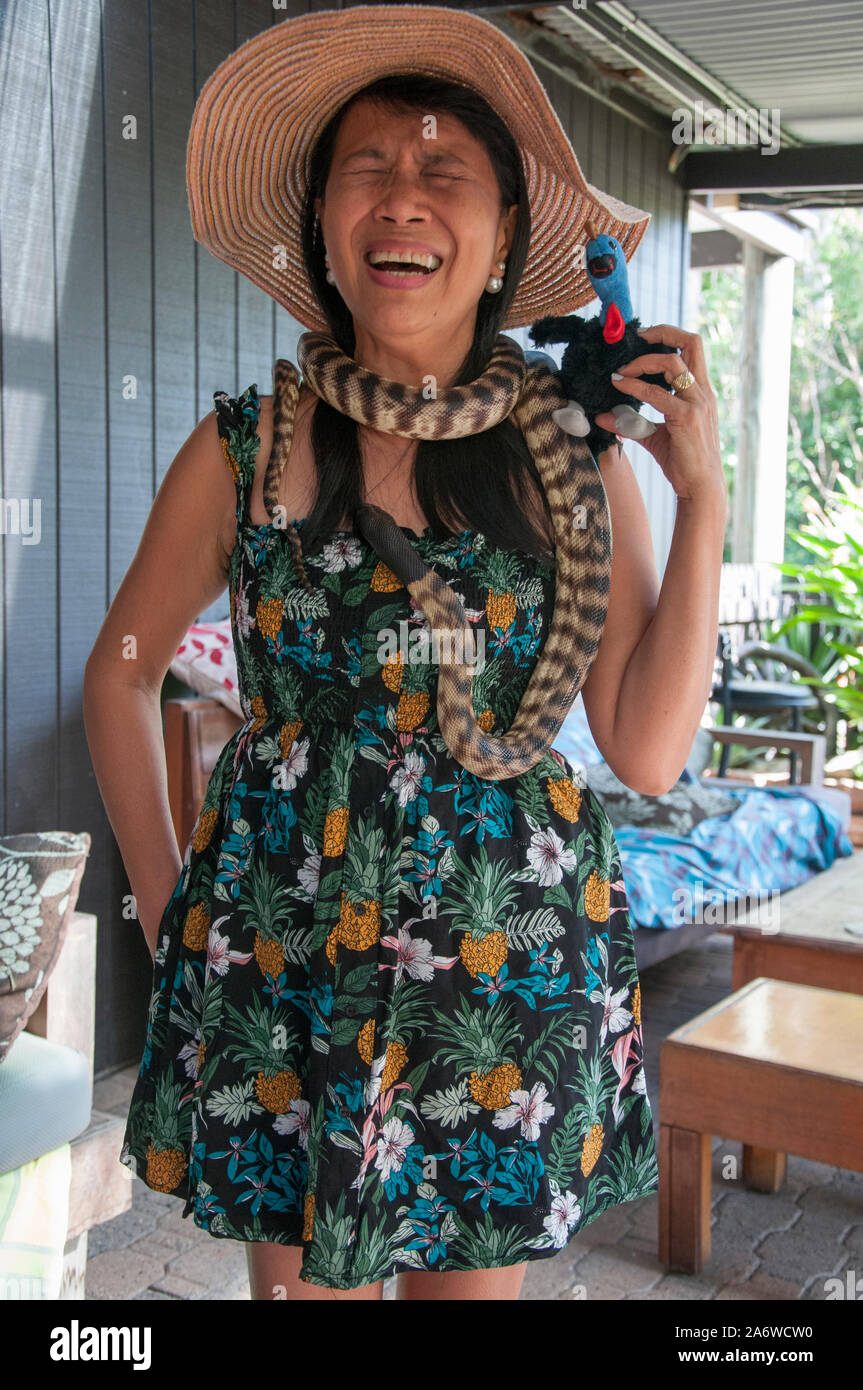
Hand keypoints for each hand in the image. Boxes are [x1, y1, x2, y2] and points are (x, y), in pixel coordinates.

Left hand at [594, 324, 725, 502]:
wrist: (701, 487)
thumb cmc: (683, 461)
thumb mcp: (656, 437)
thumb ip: (632, 423)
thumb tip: (603, 417)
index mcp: (700, 390)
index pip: (691, 348)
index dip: (667, 336)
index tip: (641, 339)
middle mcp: (702, 391)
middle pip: (691, 342)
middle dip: (660, 332)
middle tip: (633, 338)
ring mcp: (697, 403)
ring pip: (672, 362)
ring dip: (641, 361)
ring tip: (621, 370)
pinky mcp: (687, 418)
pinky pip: (657, 394)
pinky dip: (634, 388)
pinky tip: (619, 387)